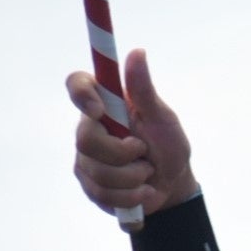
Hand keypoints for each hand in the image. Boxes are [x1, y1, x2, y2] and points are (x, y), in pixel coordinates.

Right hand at [67, 49, 193, 218]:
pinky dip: (131, 197)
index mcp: (104, 103)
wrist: (173, 185)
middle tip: (143, 152)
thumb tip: (138, 52)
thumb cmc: (168, 144)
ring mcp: (85, 157)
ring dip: (133, 178)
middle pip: (86, 139)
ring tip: (147, 172)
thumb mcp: (162, 118)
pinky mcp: (90, 184)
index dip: (82, 94)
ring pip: (98, 172)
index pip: (77, 85)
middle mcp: (88, 127)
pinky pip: (103, 194)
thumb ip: (145, 90)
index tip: (100, 110)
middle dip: (123, 154)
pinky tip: (143, 191)